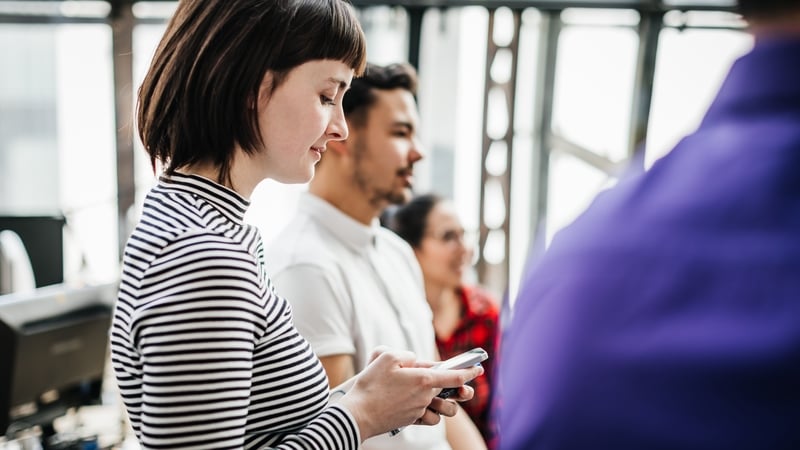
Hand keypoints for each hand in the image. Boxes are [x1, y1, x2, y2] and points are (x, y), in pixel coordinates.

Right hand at [337, 348, 482, 439]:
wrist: (358, 414)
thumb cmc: (371, 384)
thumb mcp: (387, 357)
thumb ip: (407, 356)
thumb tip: (415, 362)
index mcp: (423, 380)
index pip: (455, 377)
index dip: (469, 372)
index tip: (478, 369)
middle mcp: (425, 397)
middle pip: (449, 393)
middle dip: (457, 389)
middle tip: (461, 387)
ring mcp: (418, 410)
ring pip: (440, 408)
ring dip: (442, 402)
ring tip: (434, 396)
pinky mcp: (410, 420)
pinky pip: (427, 416)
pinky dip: (426, 410)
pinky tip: (418, 404)